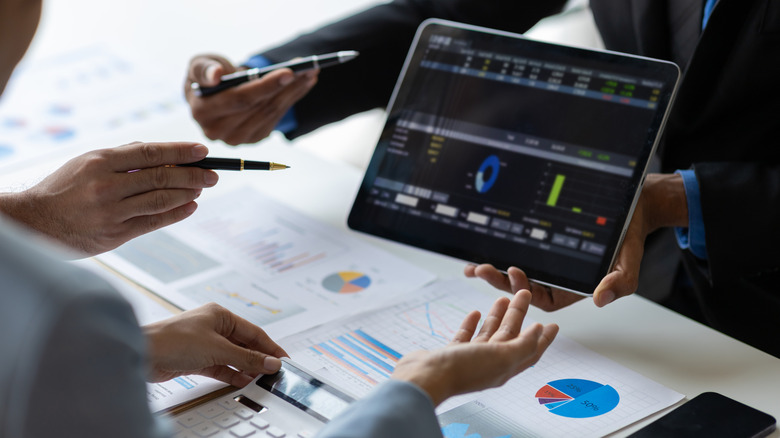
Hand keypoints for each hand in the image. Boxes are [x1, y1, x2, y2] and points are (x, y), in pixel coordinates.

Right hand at [0, 141, 217, 255]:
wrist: (36, 222)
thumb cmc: (66, 188)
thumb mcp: (86, 162)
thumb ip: (122, 157)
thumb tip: (161, 152)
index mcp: (100, 161)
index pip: (150, 153)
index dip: (180, 152)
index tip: (202, 151)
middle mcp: (106, 185)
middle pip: (161, 177)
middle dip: (192, 175)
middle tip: (213, 174)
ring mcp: (111, 211)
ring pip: (160, 200)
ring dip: (187, 194)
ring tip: (203, 189)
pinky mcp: (115, 234)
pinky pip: (153, 222)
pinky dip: (176, 213)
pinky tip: (190, 206)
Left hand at [143, 303, 288, 387]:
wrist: (143, 353)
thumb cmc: (173, 339)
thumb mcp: (217, 348)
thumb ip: (246, 358)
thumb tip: (270, 362)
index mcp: (220, 315)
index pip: (254, 332)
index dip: (270, 347)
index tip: (283, 359)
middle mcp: (213, 327)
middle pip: (244, 345)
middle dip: (259, 359)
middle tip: (274, 372)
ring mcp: (204, 344)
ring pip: (233, 357)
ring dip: (246, 368)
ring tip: (261, 379)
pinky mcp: (195, 359)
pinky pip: (220, 367)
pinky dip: (231, 374)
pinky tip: (242, 381)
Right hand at [186, 54, 317, 144]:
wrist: (214, 91)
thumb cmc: (207, 74)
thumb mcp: (199, 64)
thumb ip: (203, 68)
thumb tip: (216, 75)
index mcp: (202, 111)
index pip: (240, 99)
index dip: (266, 86)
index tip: (289, 72)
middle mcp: (217, 130)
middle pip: (260, 106)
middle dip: (286, 85)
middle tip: (306, 68)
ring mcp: (237, 138)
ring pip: (272, 112)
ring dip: (294, 91)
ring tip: (310, 72)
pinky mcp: (253, 137)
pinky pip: (277, 117)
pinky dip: (291, 98)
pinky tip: (302, 84)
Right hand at [391, 290, 557, 405]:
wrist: (426, 377)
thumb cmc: (462, 370)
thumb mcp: (502, 357)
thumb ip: (522, 345)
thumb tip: (538, 332)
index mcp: (505, 366)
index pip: (530, 350)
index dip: (543, 337)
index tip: (553, 324)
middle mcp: (489, 363)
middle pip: (510, 335)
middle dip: (519, 315)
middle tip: (524, 295)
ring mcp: (470, 358)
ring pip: (489, 333)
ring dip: (497, 316)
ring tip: (502, 298)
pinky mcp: (452, 354)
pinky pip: (466, 336)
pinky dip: (472, 324)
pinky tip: (476, 314)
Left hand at [465, 173, 688, 308]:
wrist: (631, 210)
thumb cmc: (628, 239)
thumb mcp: (628, 264)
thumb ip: (618, 283)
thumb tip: (600, 299)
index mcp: (571, 289)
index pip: (542, 298)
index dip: (525, 291)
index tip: (515, 274)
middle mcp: (555, 278)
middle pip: (522, 288)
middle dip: (500, 281)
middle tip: (482, 270)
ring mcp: (546, 262)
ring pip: (515, 272)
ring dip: (494, 272)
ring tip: (473, 268)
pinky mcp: (540, 243)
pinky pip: (518, 252)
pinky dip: (499, 254)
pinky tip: (479, 252)